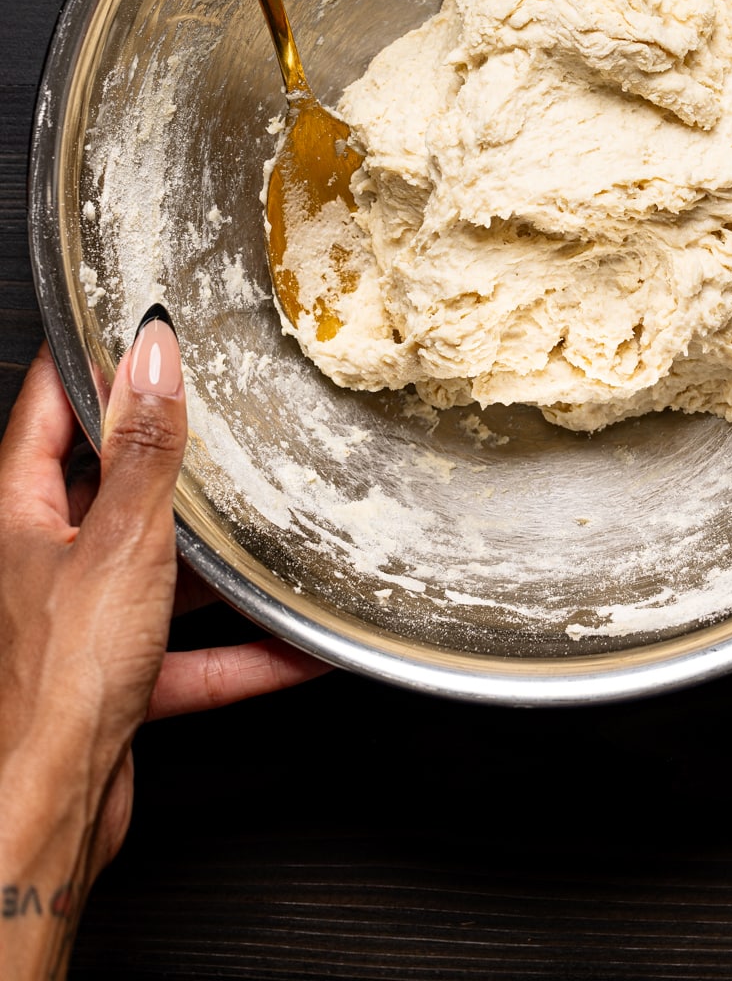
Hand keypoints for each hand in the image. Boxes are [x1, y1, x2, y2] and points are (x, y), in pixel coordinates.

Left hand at [0, 313, 329, 977]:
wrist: (50, 809)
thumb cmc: (59, 680)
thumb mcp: (120, 542)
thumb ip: (143, 451)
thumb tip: (151, 357)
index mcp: (20, 513)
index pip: (48, 410)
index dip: (91, 366)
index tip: (136, 330)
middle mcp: (42, 560)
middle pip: (109, 487)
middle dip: (171, 463)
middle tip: (223, 422)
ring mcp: (78, 620)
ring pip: (156, 572)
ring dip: (217, 566)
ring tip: (272, 535)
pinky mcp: (114, 676)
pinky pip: (189, 651)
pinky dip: (242, 651)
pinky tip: (297, 647)